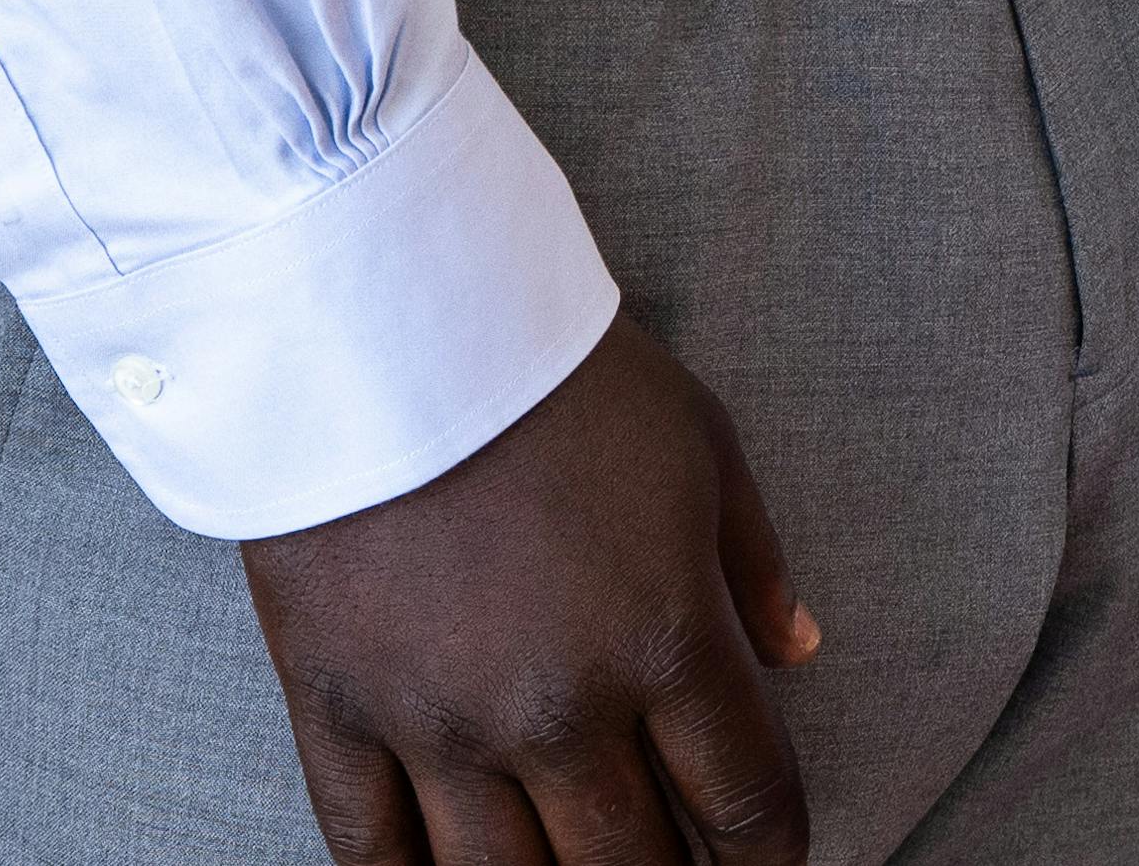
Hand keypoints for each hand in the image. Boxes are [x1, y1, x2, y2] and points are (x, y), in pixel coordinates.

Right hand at [237, 311, 823, 865]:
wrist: (387, 325)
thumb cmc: (558, 375)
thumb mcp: (702, 445)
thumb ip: (753, 565)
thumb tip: (800, 652)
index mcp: (665, 642)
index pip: (746, 800)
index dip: (770, 852)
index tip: (766, 859)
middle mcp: (558, 709)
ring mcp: (440, 726)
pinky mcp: (339, 716)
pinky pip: (371, 855)